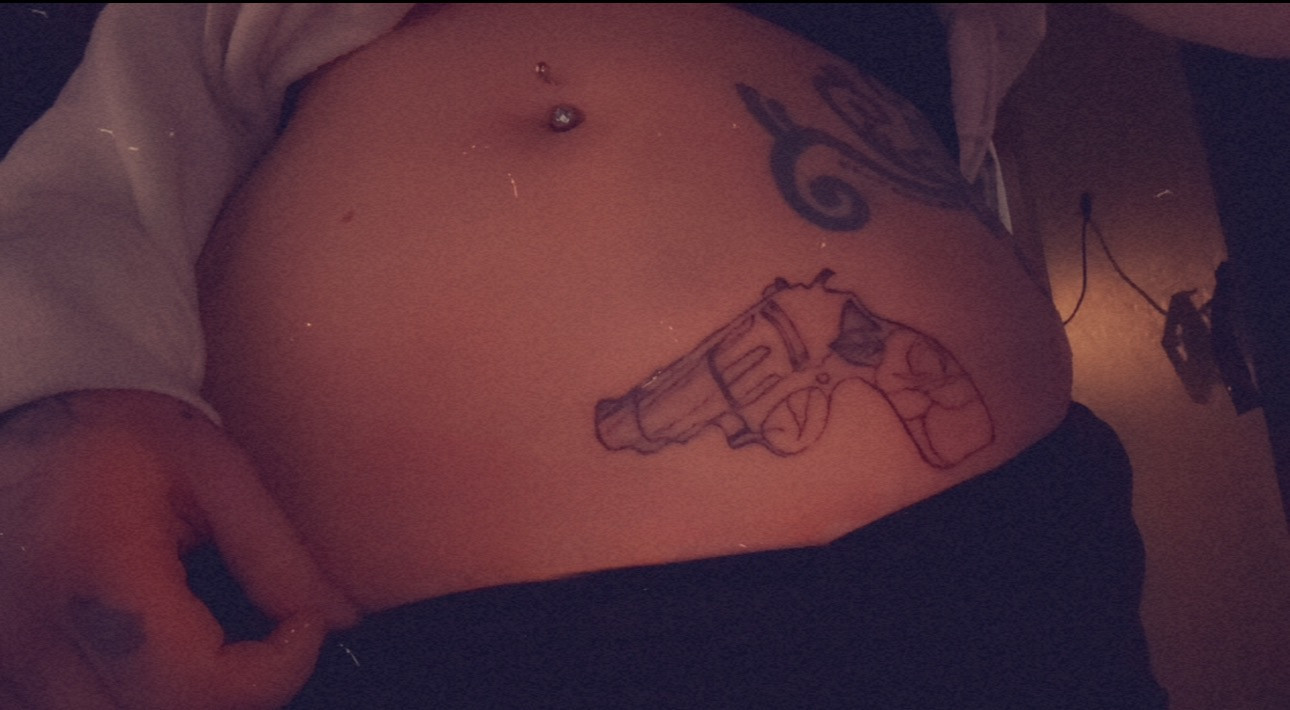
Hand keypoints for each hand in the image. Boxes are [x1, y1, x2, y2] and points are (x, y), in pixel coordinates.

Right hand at [0, 390, 357, 708]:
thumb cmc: (118, 432)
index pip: (195, 684)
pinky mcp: (3, 669)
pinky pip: (76, 709)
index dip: (273, 673)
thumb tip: (339, 621)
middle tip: (264, 644)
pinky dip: (132, 697)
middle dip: (233, 694)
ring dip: (182, 701)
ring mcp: (8, 659)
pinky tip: (160, 659)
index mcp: (94, 570)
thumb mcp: (214, 471)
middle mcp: (33, 631)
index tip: (303, 628)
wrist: (25, 418)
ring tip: (211, 648)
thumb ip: (276, 556)